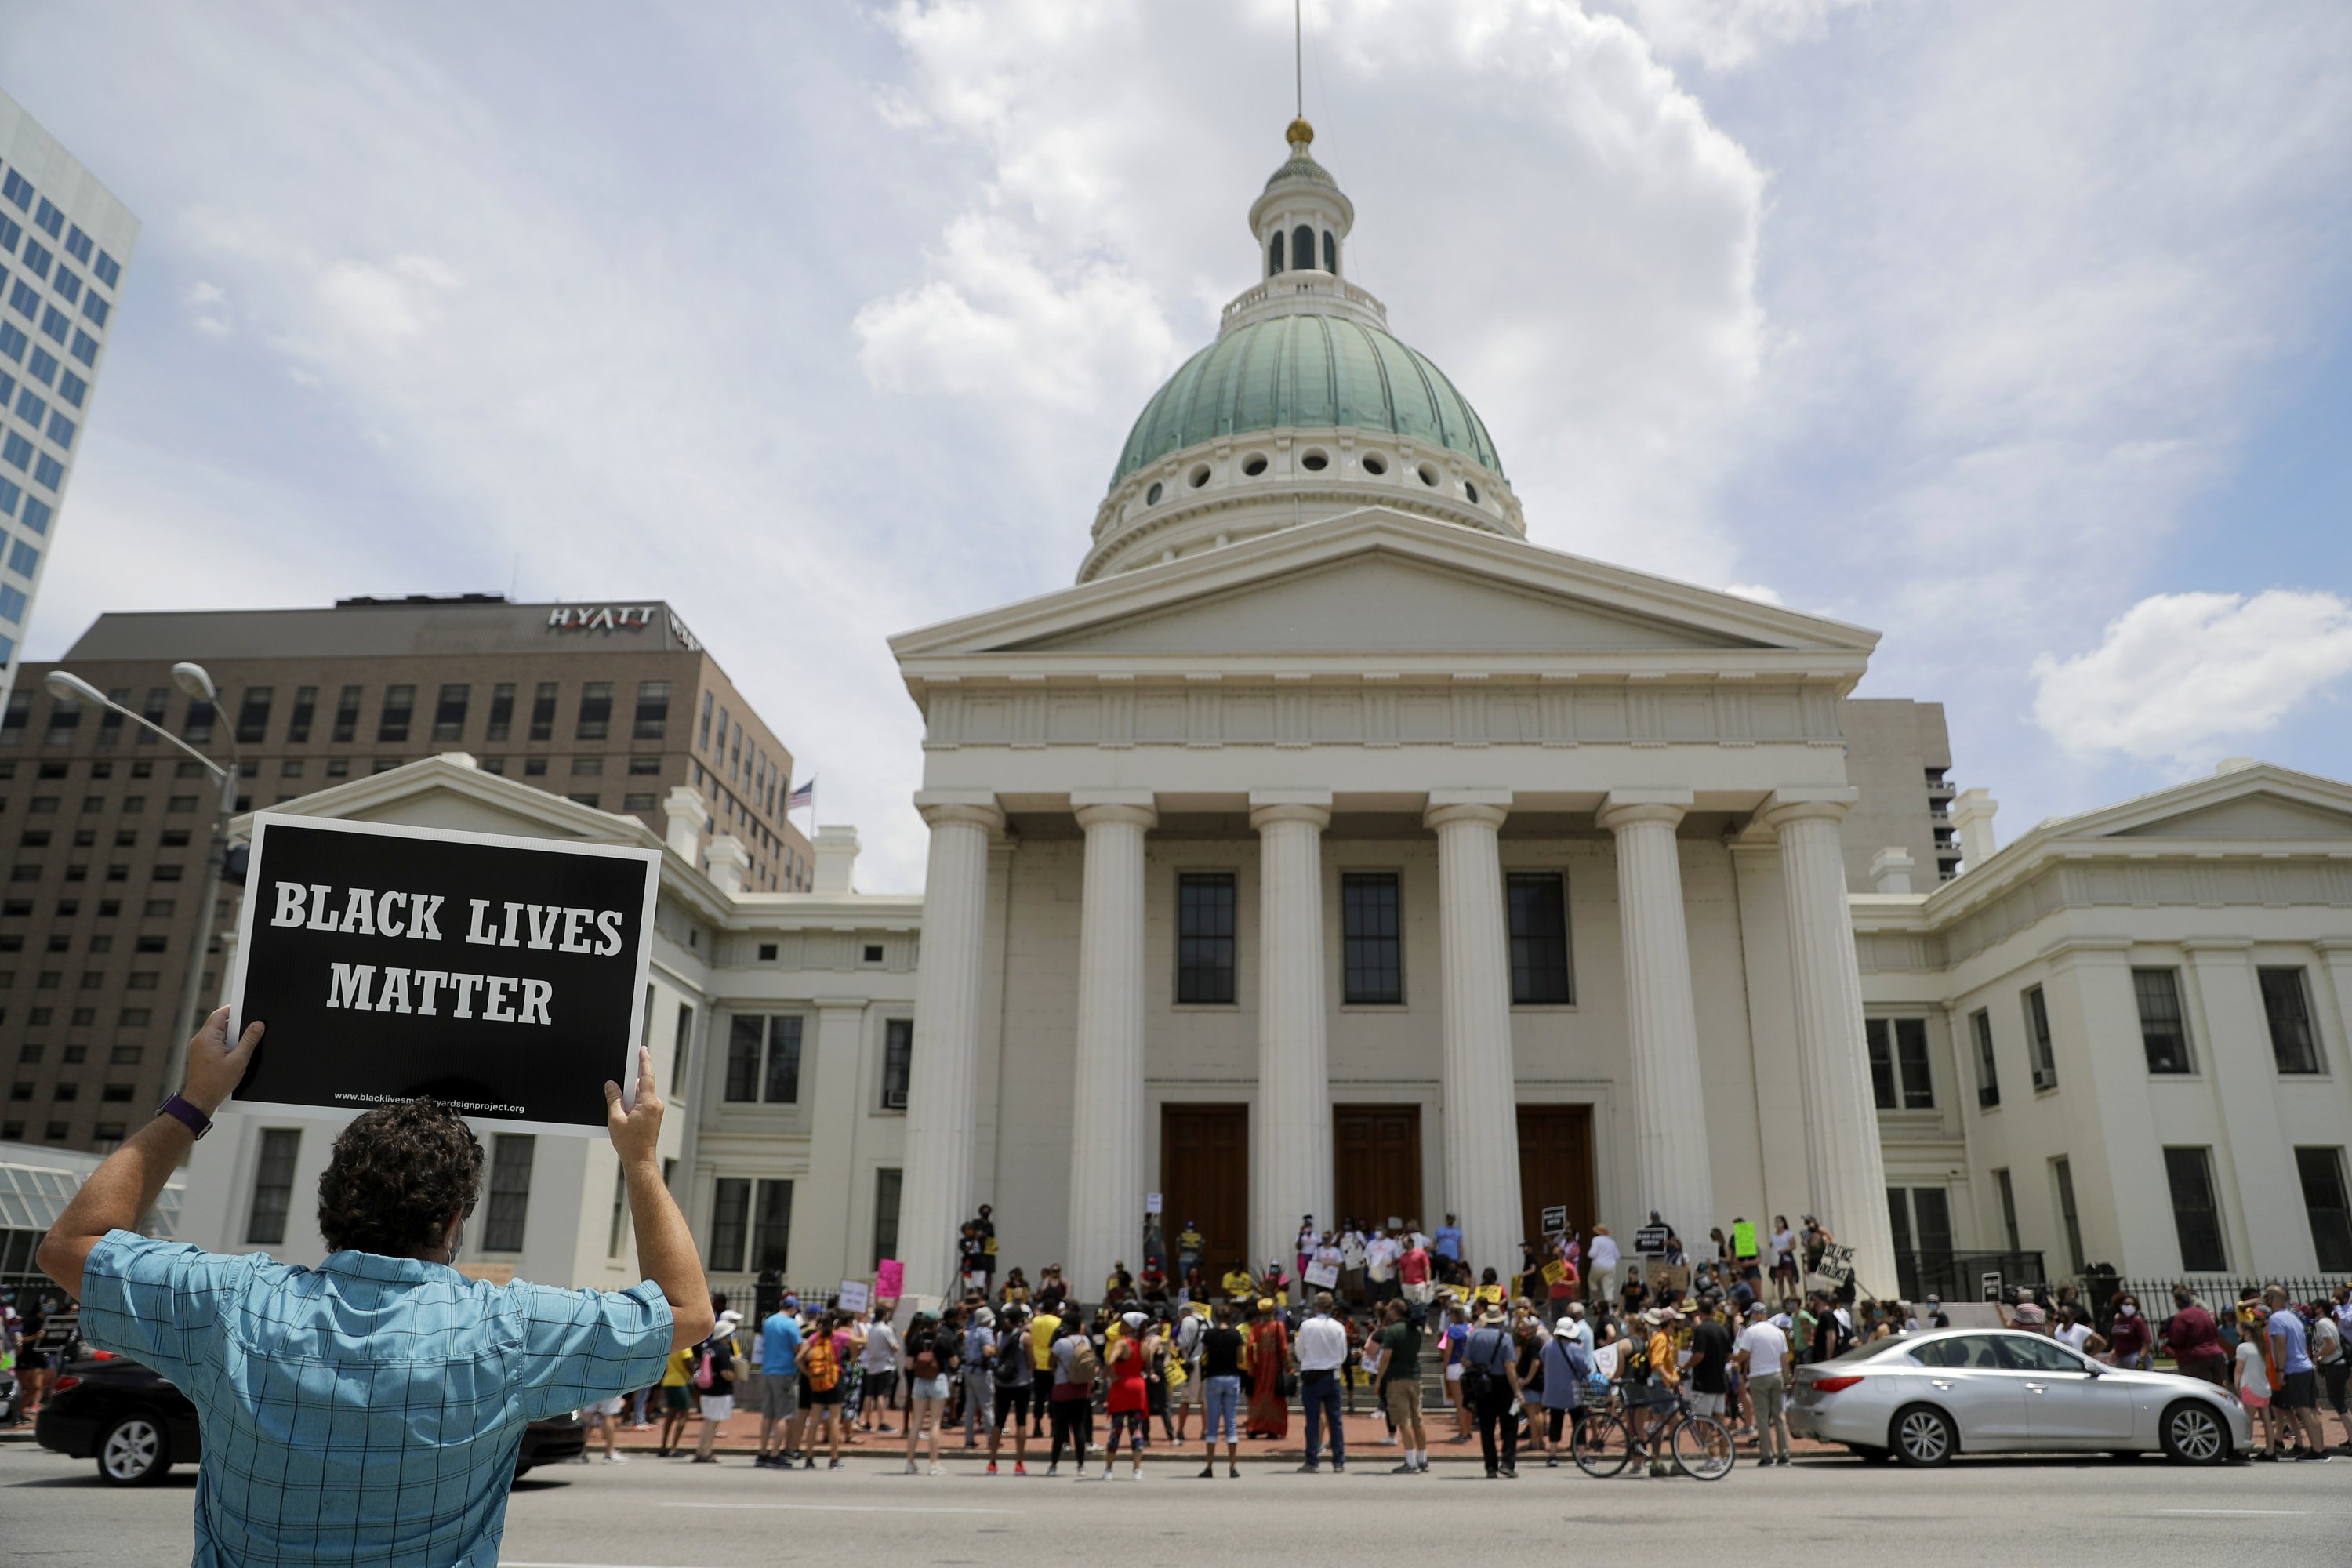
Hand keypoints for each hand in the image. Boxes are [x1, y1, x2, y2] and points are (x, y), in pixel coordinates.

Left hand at [184, 1006, 264, 1115]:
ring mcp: (198, 1047)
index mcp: (206, 1037)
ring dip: (230, 1037)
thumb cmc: (215, 1083)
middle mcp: (199, 1040)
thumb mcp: (239, 1060)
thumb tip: (258, 1025)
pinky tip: (232, 1056)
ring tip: (238, 1049)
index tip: (245, 1008)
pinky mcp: (199, 1055)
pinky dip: (225, 1045)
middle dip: (235, 1026)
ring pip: (217, 1034)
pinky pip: (214, 1042)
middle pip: (219, 1023)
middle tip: (247, 1032)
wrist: (200, 1100)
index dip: (234, 1010)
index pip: (220, 1014)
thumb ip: (249, 1040)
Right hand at [605, 1046, 663, 1165]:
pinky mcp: (653, 1116)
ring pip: (640, 1095)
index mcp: (649, 1103)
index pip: (647, 1076)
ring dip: (629, 1096)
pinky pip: (642, 1102)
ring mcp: (656, 1110)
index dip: (644, 1061)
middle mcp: (655, 1104)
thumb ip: (613, 1099)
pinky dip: (632, 1103)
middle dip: (628, 1084)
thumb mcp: (616, 1119)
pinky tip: (623, 1113)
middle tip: (616, 1087)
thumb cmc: (629, 1143)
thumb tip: (611, 1085)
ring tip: (619, 1110)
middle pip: (641, 1085)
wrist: (640, 1160)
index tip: (642, 1049)